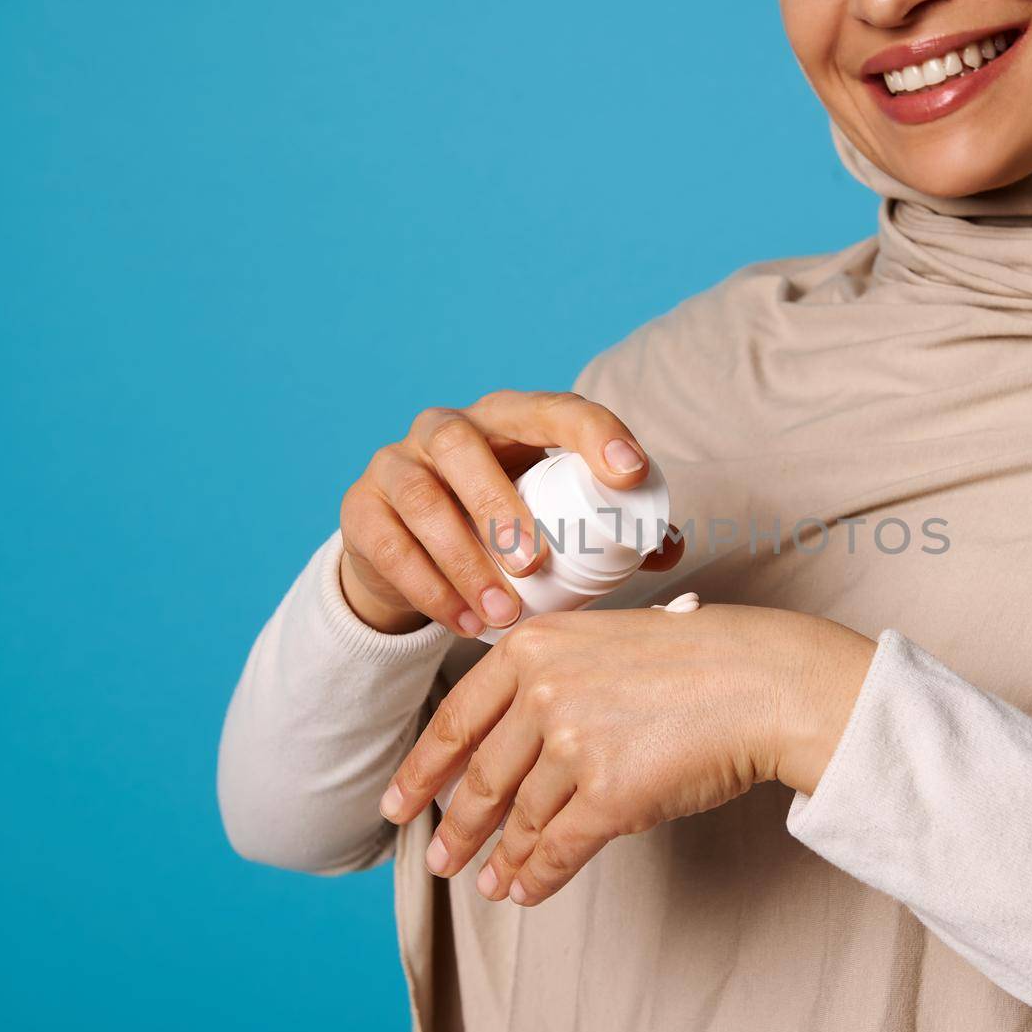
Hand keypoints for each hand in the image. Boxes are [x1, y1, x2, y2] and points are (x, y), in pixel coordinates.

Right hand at [338, 391, 682, 636]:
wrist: (411, 551)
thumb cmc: (502, 524)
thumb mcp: (552, 516)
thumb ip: (609, 528)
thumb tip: (669, 547)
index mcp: (508, 420)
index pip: (553, 409)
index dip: (593, 433)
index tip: (630, 473)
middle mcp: (446, 429)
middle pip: (465, 446)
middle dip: (502, 504)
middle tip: (537, 563)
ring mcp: (397, 465)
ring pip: (423, 500)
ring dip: (464, 560)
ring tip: (504, 613)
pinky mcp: (362, 510)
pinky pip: (389, 545)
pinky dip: (429, 589)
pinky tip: (465, 622)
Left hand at [377, 605, 875, 904]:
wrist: (761, 680)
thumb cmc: (697, 659)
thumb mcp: (604, 643)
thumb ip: (549, 679)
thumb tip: (507, 743)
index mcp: (534, 648)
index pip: (457, 719)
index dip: (420, 769)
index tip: (398, 802)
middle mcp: (543, 692)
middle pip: (480, 776)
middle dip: (455, 826)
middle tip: (439, 855)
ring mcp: (573, 743)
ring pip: (520, 819)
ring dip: (500, 859)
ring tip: (489, 882)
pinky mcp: (609, 793)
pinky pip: (559, 849)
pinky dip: (539, 876)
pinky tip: (527, 890)